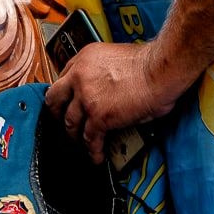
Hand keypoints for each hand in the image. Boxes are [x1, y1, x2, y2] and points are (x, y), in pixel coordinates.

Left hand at [42, 41, 184, 163]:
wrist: (159, 71)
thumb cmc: (148, 63)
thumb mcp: (116, 57)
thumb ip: (103, 71)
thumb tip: (106, 89)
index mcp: (85, 58)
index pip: (64, 77)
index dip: (65, 92)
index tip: (67, 100)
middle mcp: (80, 76)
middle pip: (55, 98)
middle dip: (56, 112)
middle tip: (60, 121)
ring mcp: (86, 97)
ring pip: (70, 122)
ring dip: (74, 135)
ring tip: (80, 143)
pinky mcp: (98, 116)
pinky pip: (89, 139)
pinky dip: (93, 150)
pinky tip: (96, 155)